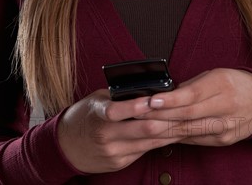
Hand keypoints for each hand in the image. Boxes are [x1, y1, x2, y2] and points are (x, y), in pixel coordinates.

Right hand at [57, 89, 180, 173]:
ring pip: (149, 141)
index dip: (139, 105)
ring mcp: (113, 152)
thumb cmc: (85, 116)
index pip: (119, 110)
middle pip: (144, 129)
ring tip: (185, 121)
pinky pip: (144, 150)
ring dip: (169, 132)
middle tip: (184, 110)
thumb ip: (119, 96)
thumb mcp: (97, 99)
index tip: (156, 98)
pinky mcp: (119, 163)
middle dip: (166, 119)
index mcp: (98, 114)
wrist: (65, 146)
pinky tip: (171, 133)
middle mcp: (106, 135)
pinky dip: (159, 141)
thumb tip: (147, 89)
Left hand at [137, 68, 251, 146]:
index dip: (170, 100)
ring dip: (164, 130)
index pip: (191, 95)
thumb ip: (191, 85)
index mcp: (221, 85)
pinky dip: (177, 137)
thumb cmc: (235, 83)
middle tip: (139, 115)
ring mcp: (224, 128)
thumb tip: (166, 93)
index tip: (151, 100)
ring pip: (189, 131)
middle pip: (187, 115)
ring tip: (144, 127)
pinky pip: (195, 139)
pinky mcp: (222, 141)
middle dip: (161, 116)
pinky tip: (161, 136)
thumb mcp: (214, 75)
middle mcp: (224, 108)